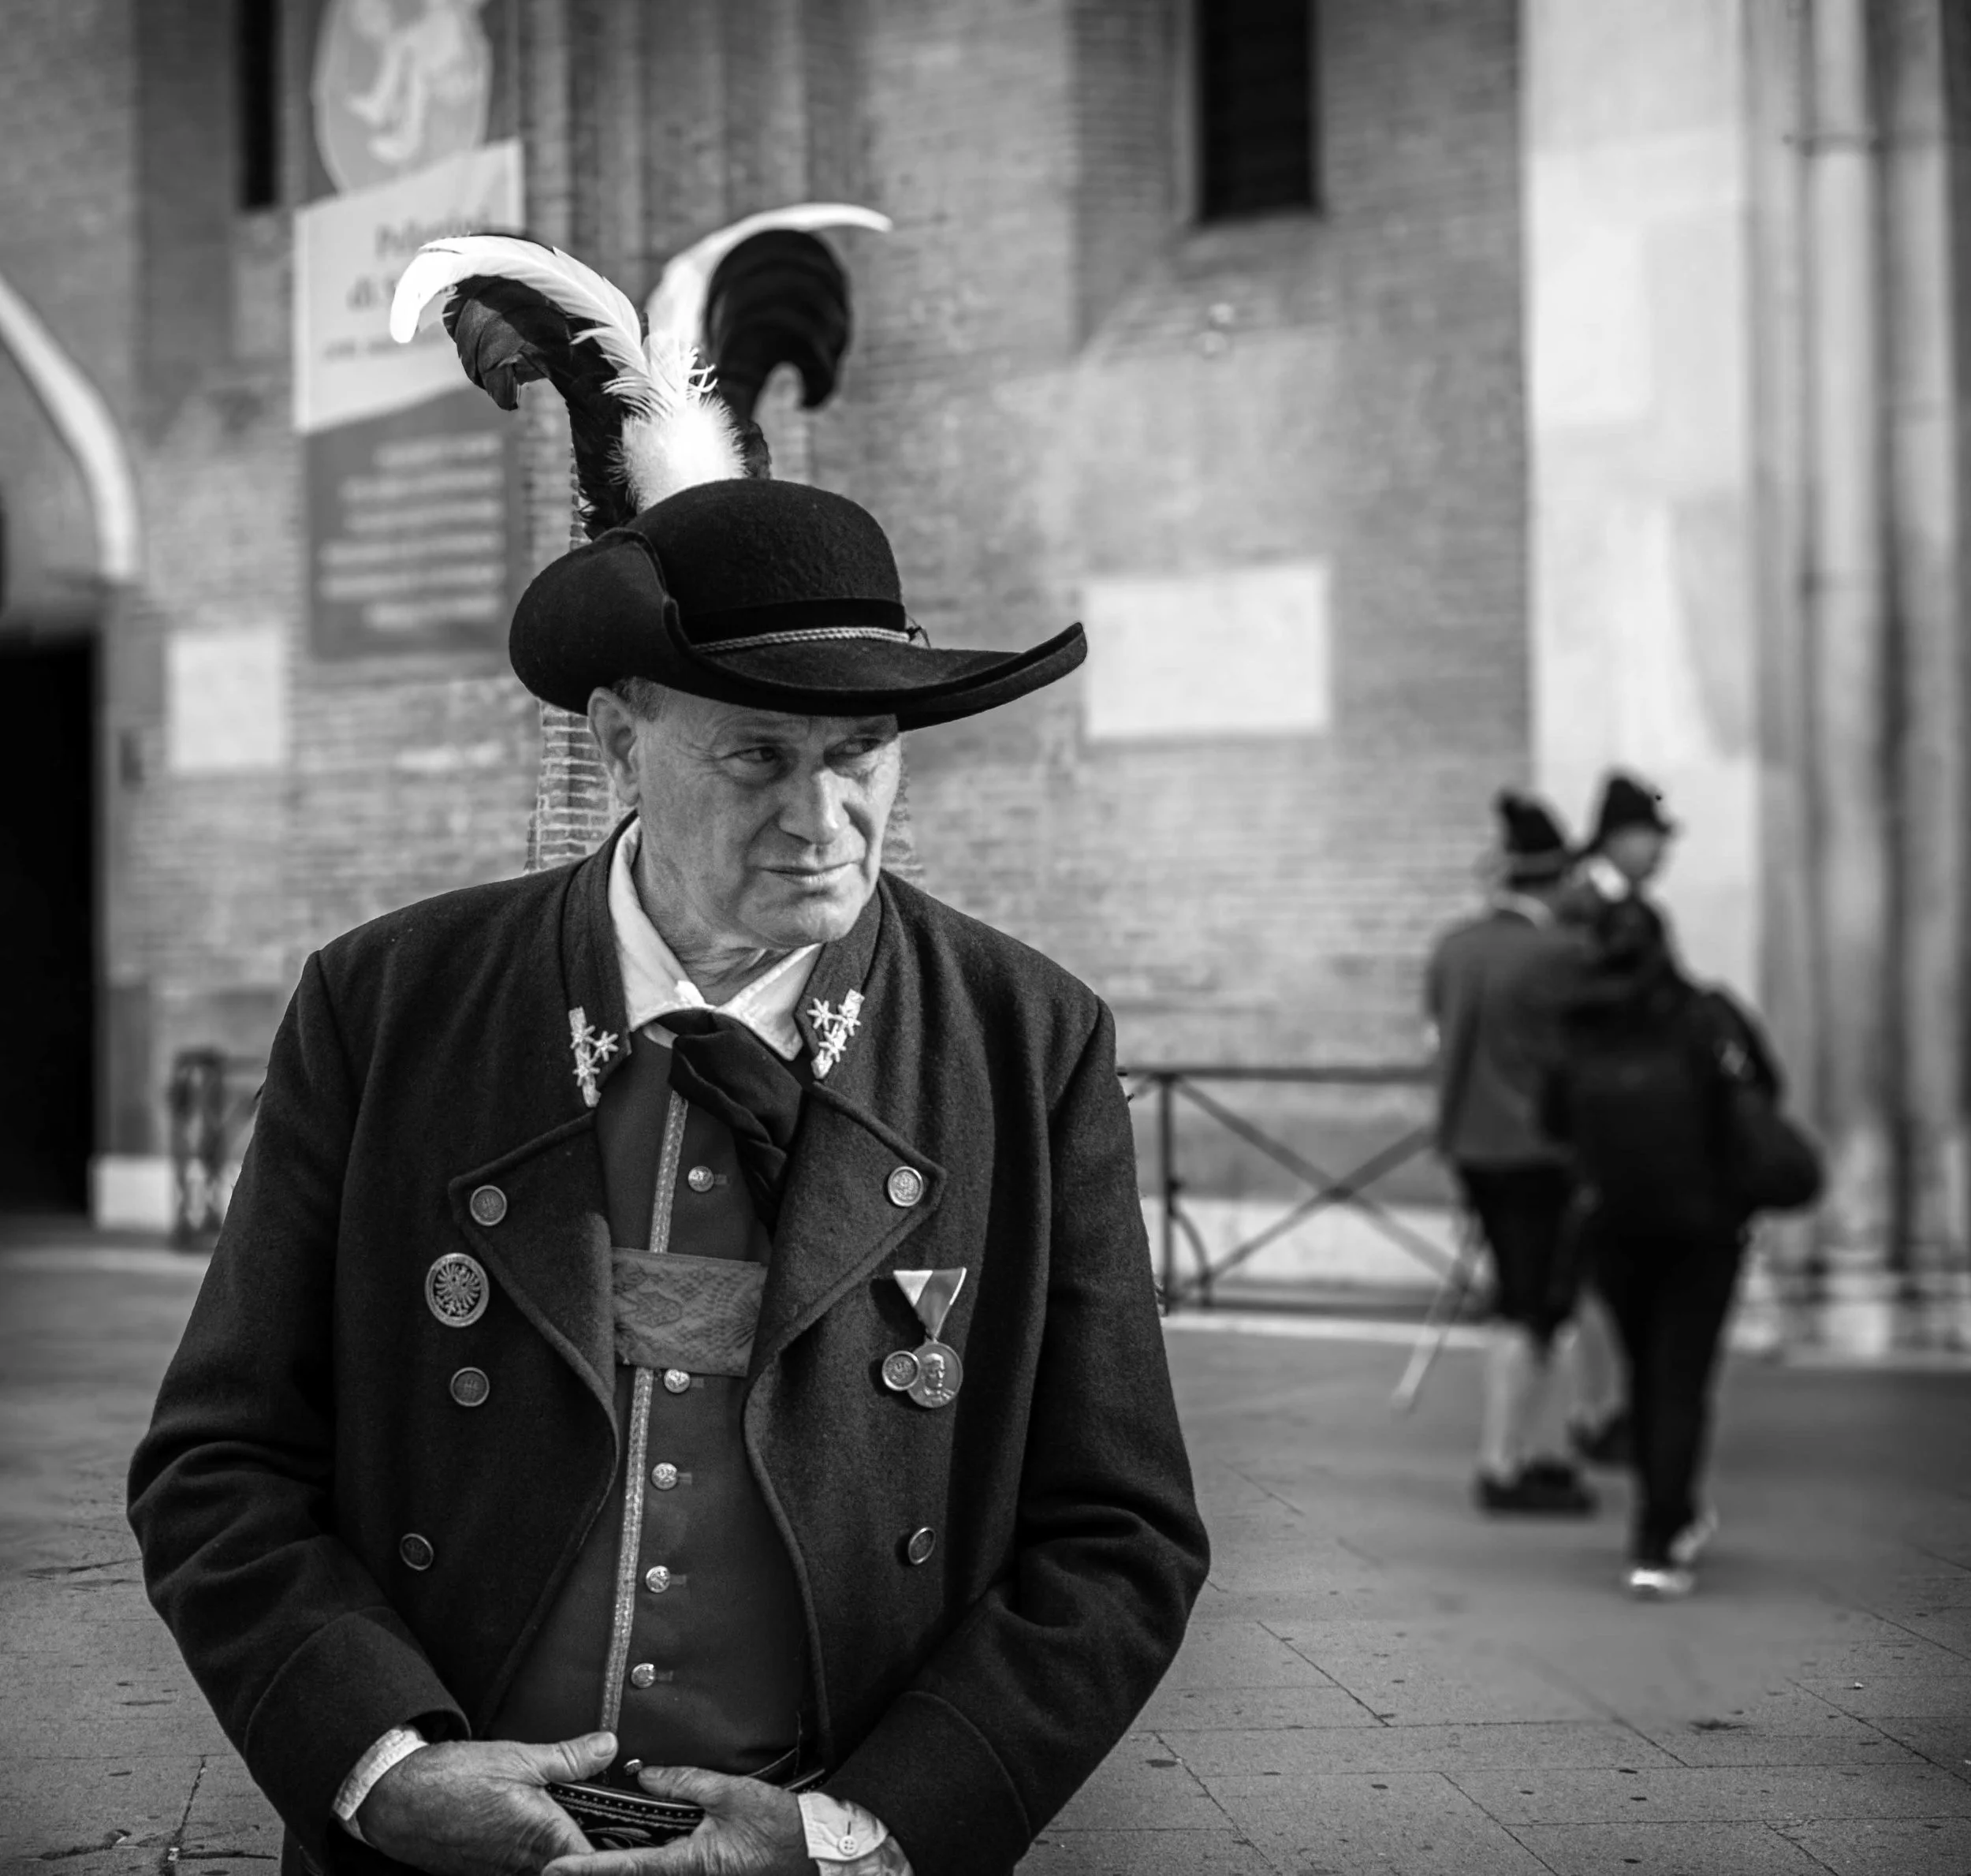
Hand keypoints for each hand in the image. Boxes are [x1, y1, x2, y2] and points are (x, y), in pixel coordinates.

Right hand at [357, 1730, 614, 1875]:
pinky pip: (525, 1868)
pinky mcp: (488, 1873)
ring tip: (581, 1821)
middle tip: (613, 1823)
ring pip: (552, 1866)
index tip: (638, 1838)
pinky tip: (540, 1828)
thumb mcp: (518, 1756)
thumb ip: (568, 1758)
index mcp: (543, 1837)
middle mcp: (527, 1865)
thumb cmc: (452, 1780)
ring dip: (566, 1848)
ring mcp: (505, 1873)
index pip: (595, 1862)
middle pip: (575, 1865)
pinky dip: (540, 1851)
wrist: (396, 1801)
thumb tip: (608, 1747)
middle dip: (595, 1848)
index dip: (617, 1853)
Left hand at [542, 1766, 809, 1875]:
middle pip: (633, 1875)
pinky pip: (669, 1870)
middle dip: (597, 1868)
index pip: (624, 1868)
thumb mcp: (730, 1795)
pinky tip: (635, 1850)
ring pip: (650, 1874)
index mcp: (687, 1863)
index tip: (555, 1868)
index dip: (586, 1868)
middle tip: (561, 1862)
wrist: (812, 1853)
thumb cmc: (779, 1829)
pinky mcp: (708, 1874)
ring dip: (621, 1865)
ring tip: (588, 1855)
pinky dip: (646, 1861)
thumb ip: (685, 1782)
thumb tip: (646, 1777)